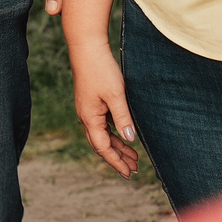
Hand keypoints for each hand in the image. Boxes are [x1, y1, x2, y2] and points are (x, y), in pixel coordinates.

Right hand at [64, 36, 138, 176]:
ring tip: (134, 156)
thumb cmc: (101, 70)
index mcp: (90, 117)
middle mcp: (86, 116)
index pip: (103, 147)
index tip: (128, 173)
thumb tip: (130, 139)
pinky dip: (114, 133)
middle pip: (102, 144)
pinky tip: (124, 134)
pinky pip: (103, 124)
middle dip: (117, 158)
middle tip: (134, 169)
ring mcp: (88, 108)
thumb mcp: (116, 95)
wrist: (87, 47)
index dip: (116, 161)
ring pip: (103, 134)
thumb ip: (123, 118)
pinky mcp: (92, 101)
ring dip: (117, 146)